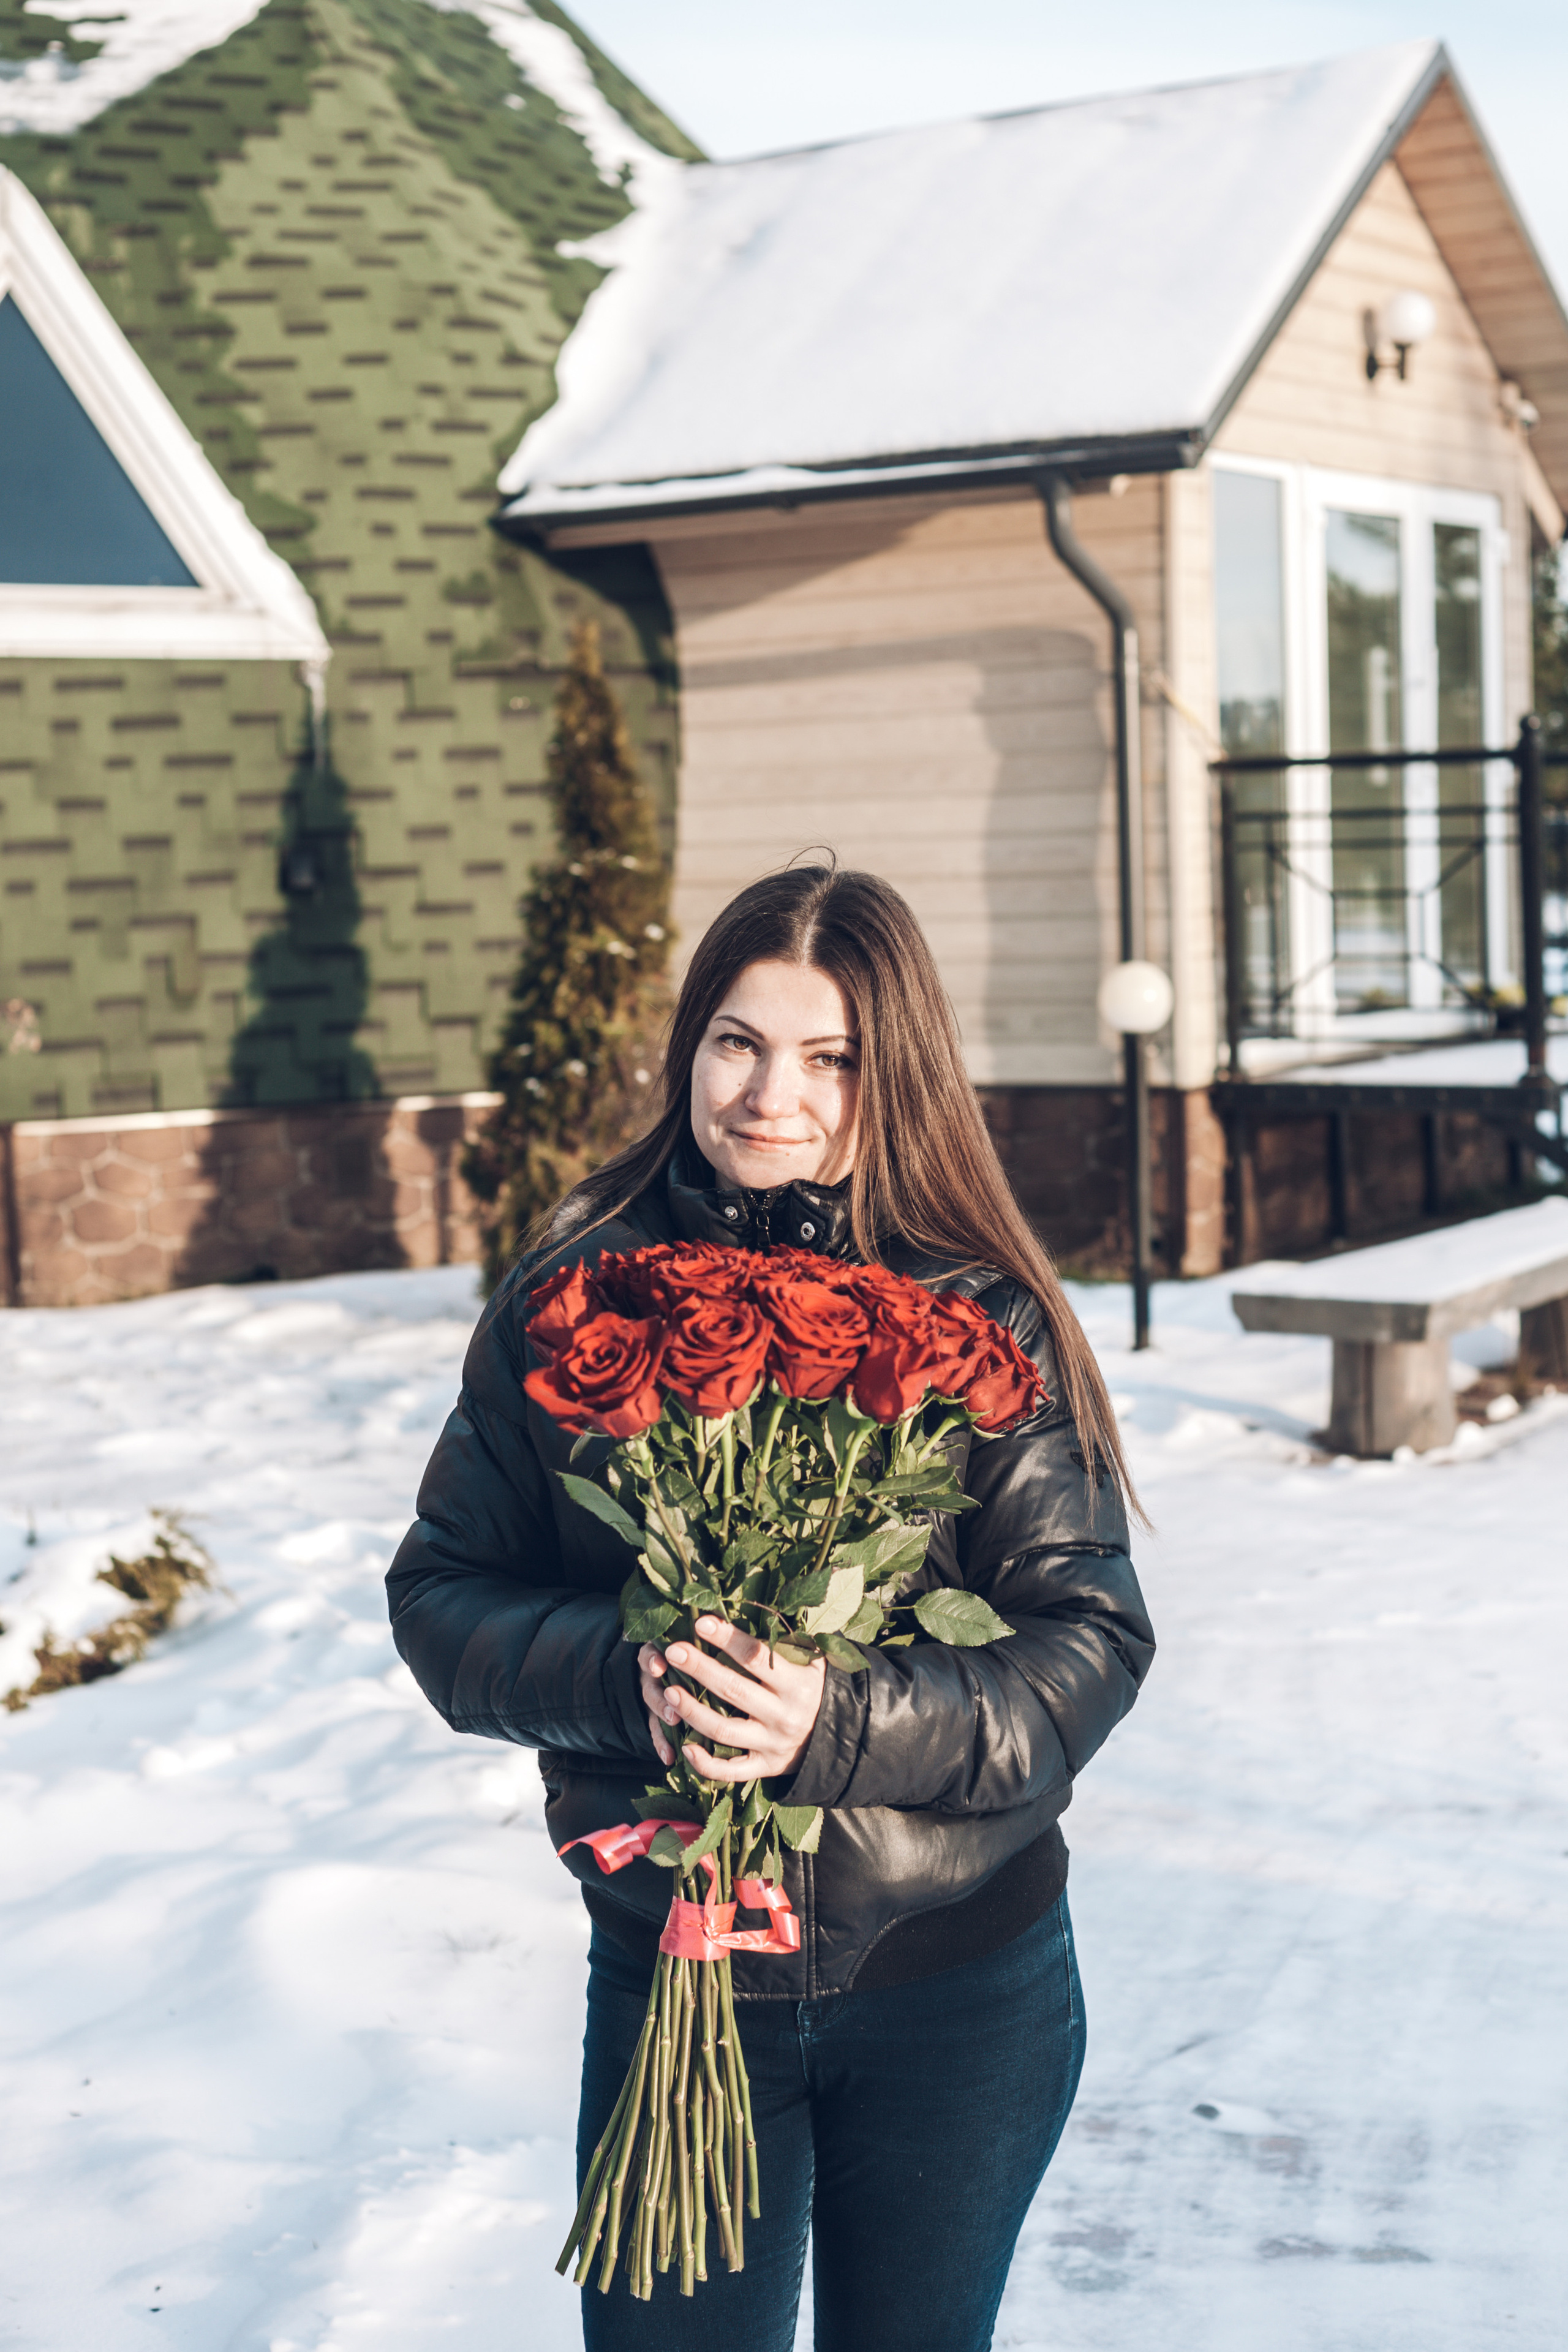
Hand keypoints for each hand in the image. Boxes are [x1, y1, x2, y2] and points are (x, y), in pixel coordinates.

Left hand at [638, 1616, 826, 1782]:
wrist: (843, 1737)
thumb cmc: (818, 1688)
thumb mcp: (814, 1662)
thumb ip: (787, 1643)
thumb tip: (751, 1611)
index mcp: (797, 1685)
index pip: (757, 1658)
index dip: (728, 1639)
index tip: (701, 1623)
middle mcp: (784, 1716)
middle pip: (733, 1690)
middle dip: (700, 1668)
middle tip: (673, 1651)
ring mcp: (772, 1745)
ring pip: (724, 1730)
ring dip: (692, 1711)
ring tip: (668, 1690)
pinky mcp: (765, 1768)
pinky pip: (730, 1771)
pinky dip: (705, 1764)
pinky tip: (685, 1746)